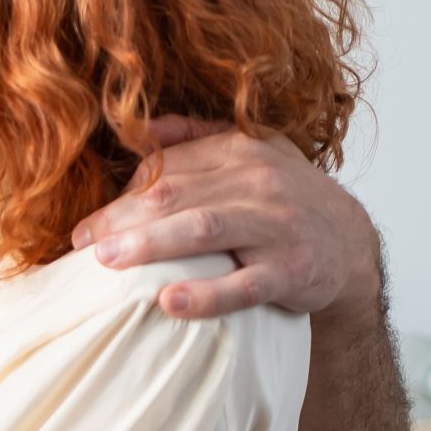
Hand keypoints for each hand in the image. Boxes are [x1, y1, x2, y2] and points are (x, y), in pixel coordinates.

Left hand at [69, 117, 380, 319]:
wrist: (350, 244)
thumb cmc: (285, 199)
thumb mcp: (252, 153)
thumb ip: (196, 137)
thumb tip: (139, 128)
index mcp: (242, 151)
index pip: (168, 170)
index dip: (120, 197)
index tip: (83, 228)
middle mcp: (259, 182)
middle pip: (176, 197)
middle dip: (121, 219)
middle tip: (80, 245)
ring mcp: (277, 227)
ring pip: (204, 230)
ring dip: (151, 244)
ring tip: (107, 260)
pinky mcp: (292, 272)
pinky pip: (244, 284)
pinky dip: (207, 294)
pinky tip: (168, 301)